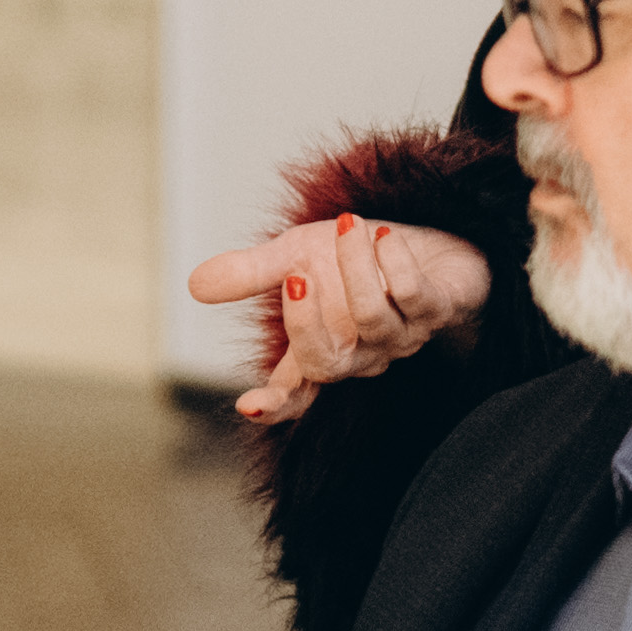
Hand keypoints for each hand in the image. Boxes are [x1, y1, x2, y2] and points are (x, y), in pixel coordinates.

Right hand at [189, 217, 494, 423]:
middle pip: (326, 364)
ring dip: (354, 269)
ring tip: (348, 225)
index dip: (274, 403)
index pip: (294, 392)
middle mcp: (359, 354)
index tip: (248, 405)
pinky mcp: (437, 312)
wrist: (429, 243)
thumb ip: (250, 274)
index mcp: (321, 348)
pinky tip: (385, 237)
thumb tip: (194, 285)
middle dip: (306, 324)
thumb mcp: (296, 257)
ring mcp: (400, 337)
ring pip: (372, 321)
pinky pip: (414, 297)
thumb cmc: (356, 260)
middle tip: (296, 275)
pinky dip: (396, 264)